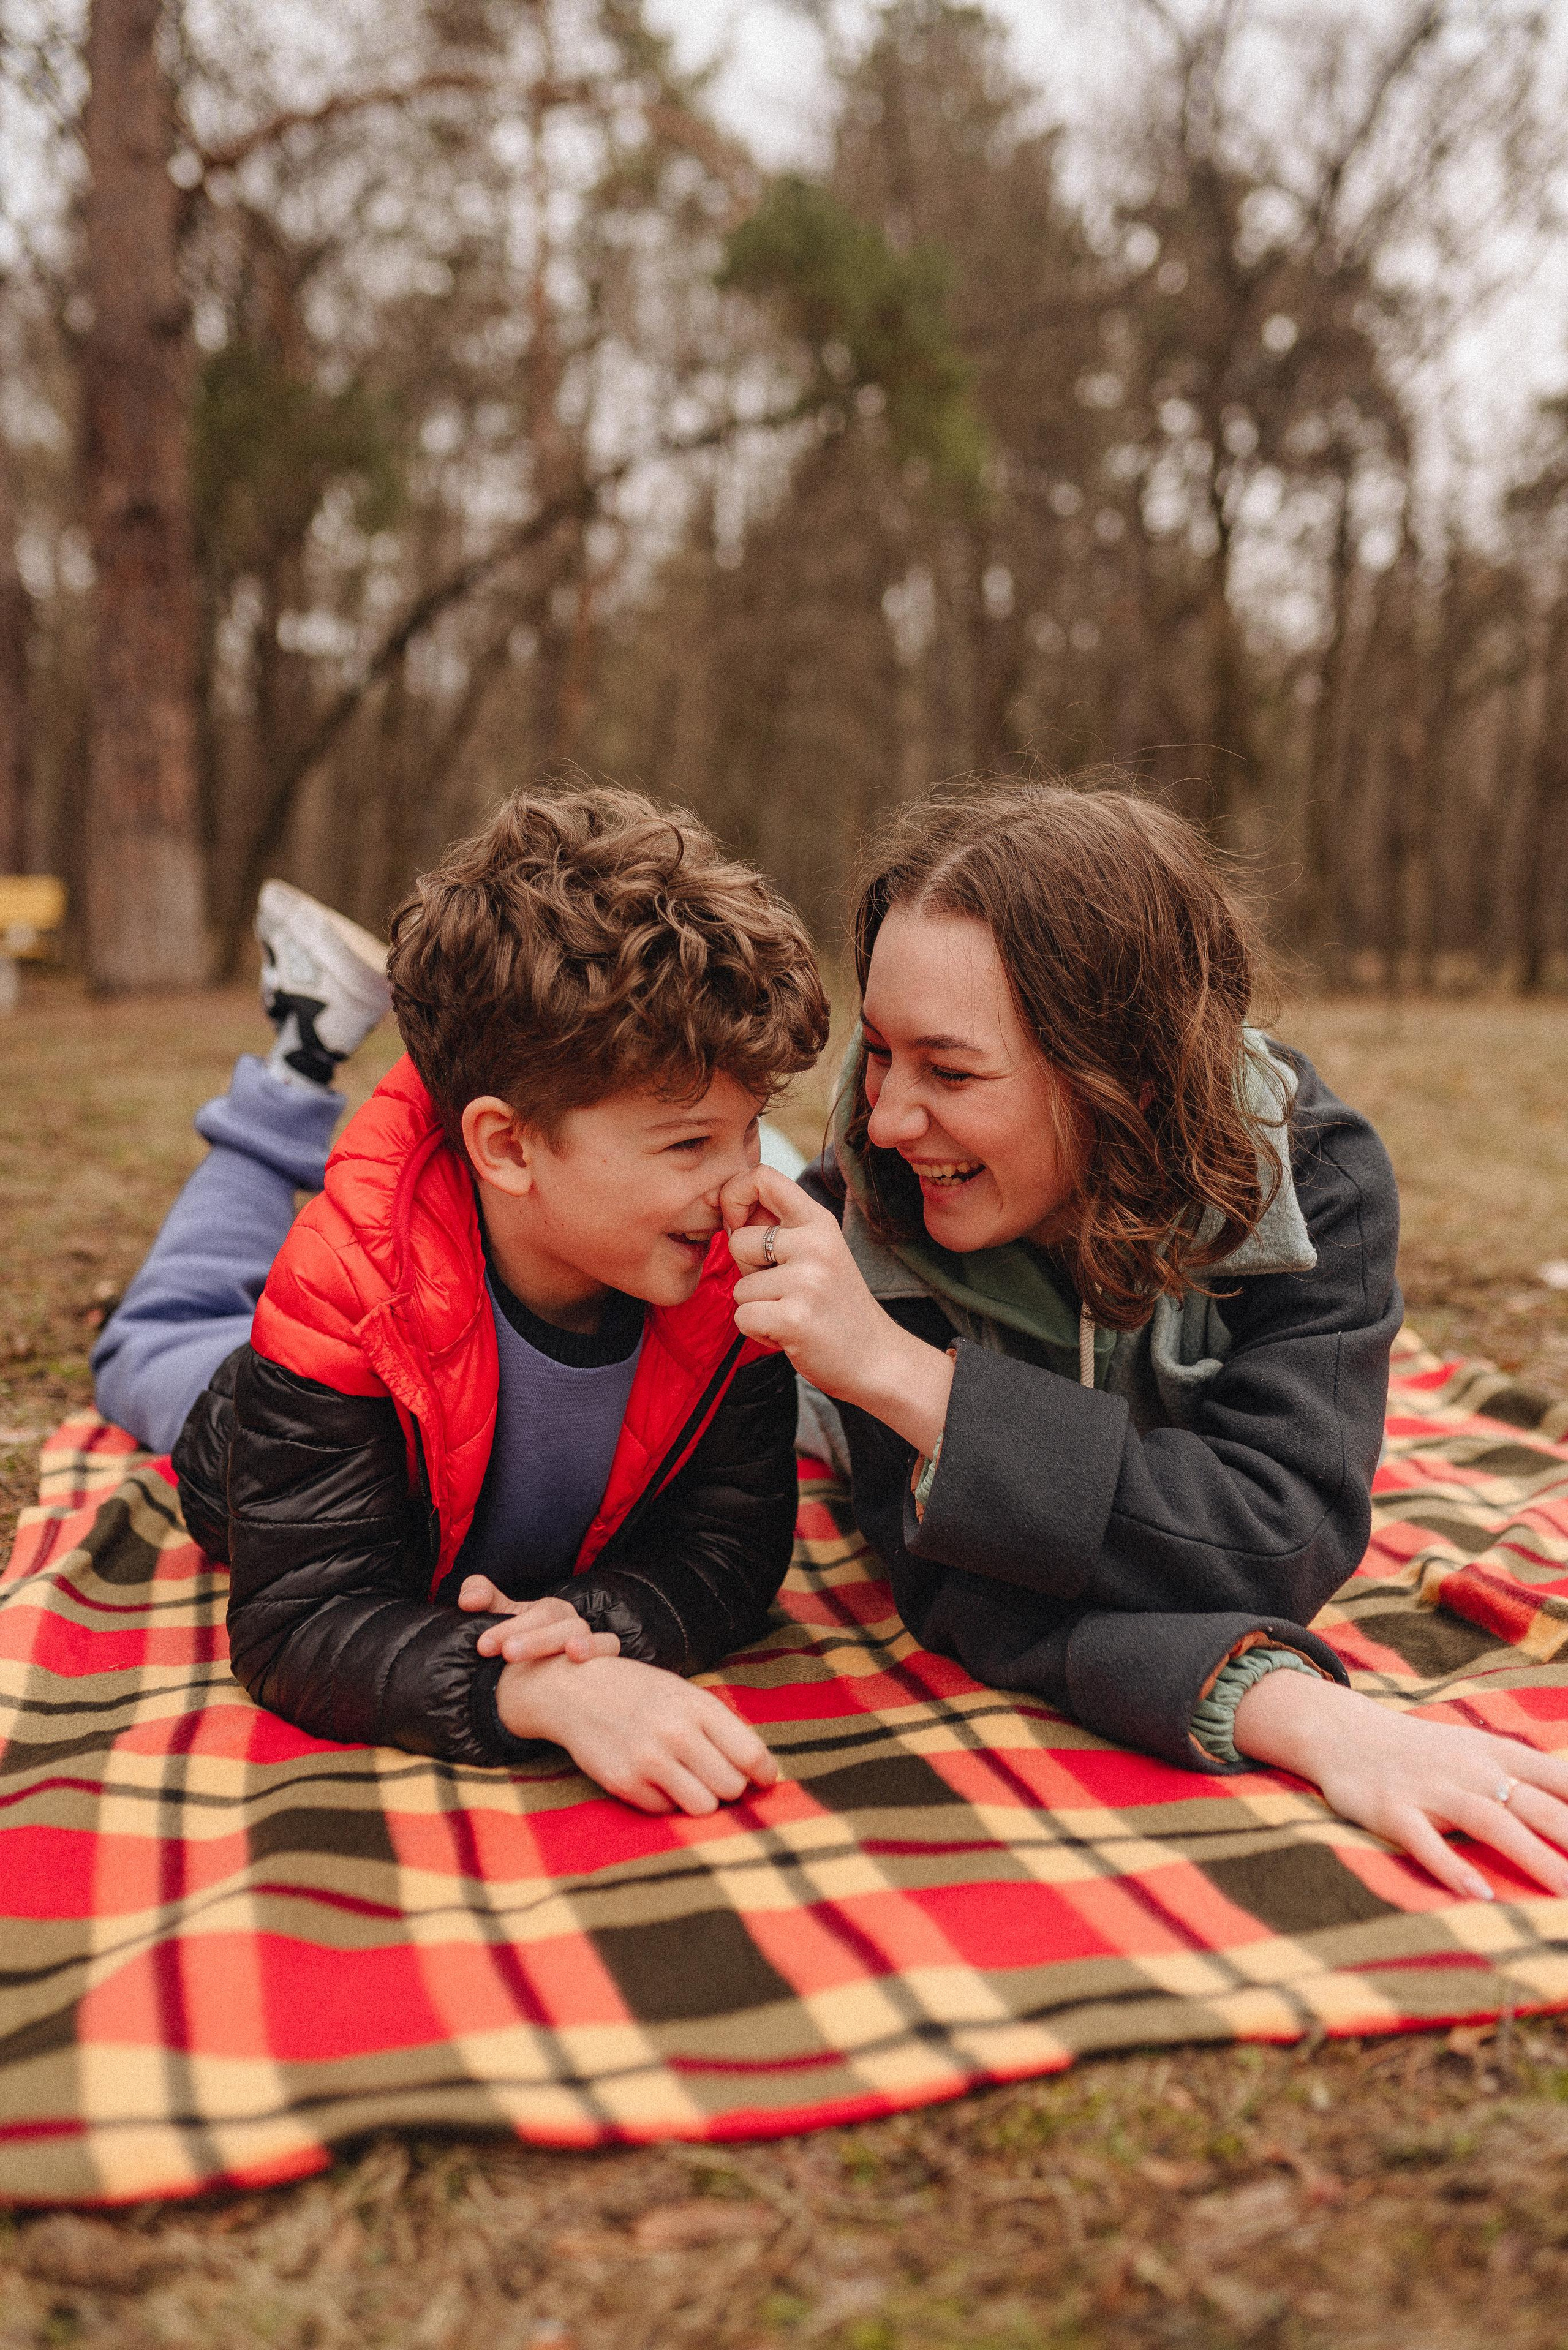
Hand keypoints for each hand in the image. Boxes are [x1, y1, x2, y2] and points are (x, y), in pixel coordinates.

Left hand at [459, 1578, 620, 1665]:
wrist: (555, 1691)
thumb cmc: (523, 1653)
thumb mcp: (499, 1625)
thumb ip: (480, 1600)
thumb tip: (469, 1601)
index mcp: (545, 1611)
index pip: (524, 1609)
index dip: (505, 1625)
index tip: (482, 1647)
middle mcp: (567, 1620)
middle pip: (548, 1617)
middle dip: (527, 1636)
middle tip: (505, 1654)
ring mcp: (587, 1636)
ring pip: (575, 1631)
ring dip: (554, 1641)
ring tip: (540, 1652)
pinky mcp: (605, 1655)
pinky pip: (608, 1644)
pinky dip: (596, 1647)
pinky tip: (576, 1657)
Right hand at [496, 1652, 779, 1814]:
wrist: (574, 1690)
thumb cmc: (639, 1693)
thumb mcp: (683, 1694)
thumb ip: (719, 1727)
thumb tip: (759, 1771)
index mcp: (696, 1705)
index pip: (750, 1753)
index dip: (765, 1773)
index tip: (765, 1779)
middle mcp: (675, 1732)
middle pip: (731, 1786)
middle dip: (730, 1787)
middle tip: (717, 1777)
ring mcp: (648, 1760)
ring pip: (704, 1807)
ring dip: (702, 1799)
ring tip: (689, 1781)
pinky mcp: (624, 1783)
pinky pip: (667, 1812)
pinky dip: (667, 1802)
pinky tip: (654, 1779)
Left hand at [720, 1161, 953, 1454]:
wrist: (876, 1359)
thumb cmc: (836, 1306)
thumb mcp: (818, 1254)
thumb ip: (779, 1229)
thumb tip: (727, 1207)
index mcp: (819, 1222)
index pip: (763, 1177)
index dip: (735, 1195)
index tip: (738, 1223)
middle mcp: (815, 1244)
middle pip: (738, 1240)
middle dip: (749, 1271)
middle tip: (787, 1290)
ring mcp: (806, 1281)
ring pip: (739, 1287)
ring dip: (758, 1308)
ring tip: (793, 1314)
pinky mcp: (794, 1318)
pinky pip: (742, 1317)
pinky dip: (758, 1332)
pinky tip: (789, 1335)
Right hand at [1232, 1667, 1567, 1900]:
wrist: (1343, 1732)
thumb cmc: (1423, 1753)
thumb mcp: (1477, 1752)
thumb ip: (1524, 1777)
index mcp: (1495, 1754)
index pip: (1558, 1778)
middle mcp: (1469, 1768)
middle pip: (1533, 1805)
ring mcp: (1430, 1789)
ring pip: (1489, 1822)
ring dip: (1532, 1856)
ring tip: (1566, 1890)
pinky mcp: (1392, 1810)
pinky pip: (1425, 1841)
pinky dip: (1453, 1866)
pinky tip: (1479, 1892)